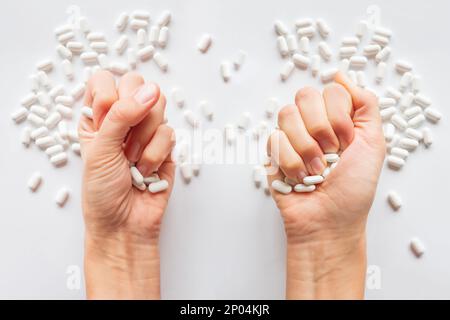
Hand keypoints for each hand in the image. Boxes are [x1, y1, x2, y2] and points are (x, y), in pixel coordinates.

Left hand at [79, 71, 174, 298]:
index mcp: (96, 116)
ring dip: (143, 138)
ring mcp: (146, 130)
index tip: (104, 119)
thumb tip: (150, 89)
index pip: (106, 80)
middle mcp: (122, 118)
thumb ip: (121, 114)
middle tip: (121, 140)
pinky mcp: (166, 145)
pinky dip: (156, 154)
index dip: (109, 95)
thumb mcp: (99, 148)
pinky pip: (169, 132)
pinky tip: (146, 170)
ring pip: (158, 106)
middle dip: (132, 114)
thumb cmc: (102, 190)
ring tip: (132, 159)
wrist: (124, 223)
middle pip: (138, 85)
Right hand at [267, 73, 384, 298]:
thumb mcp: (374, 143)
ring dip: (305, 149)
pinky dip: (290, 163)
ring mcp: (291, 137)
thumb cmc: (354, 189)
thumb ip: (365, 103)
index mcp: (337, 118)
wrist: (329, 221)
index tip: (348, 142)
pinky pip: (274, 139)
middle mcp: (313, 123)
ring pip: (286, 115)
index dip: (340, 116)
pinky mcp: (272, 153)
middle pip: (305, 96)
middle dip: (322, 129)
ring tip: (315, 170)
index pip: (331, 90)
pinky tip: (299, 177)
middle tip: (331, 154)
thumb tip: (341, 74)